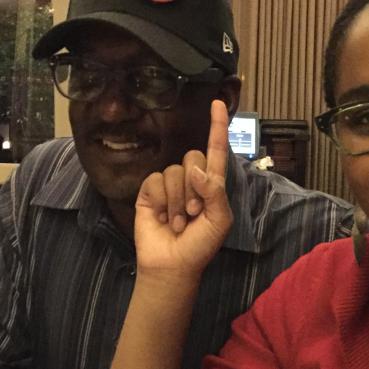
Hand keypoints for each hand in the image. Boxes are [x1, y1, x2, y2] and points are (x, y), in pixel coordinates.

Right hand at [134, 100, 232, 280]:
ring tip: (178, 222)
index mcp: (212, 184)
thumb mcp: (219, 221)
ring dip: (179, 201)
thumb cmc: (200, 246)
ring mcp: (169, 184)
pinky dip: (163, 201)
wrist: (172, 265)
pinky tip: (163, 218)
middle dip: (195, 188)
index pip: (216, 149)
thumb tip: (196, 169)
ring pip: (175, 171)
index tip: (218, 103)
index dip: (218, 126)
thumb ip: (215, 192)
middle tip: (194, 214)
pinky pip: (157, 181)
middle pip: (193, 156)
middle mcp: (191, 179)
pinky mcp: (150, 191)